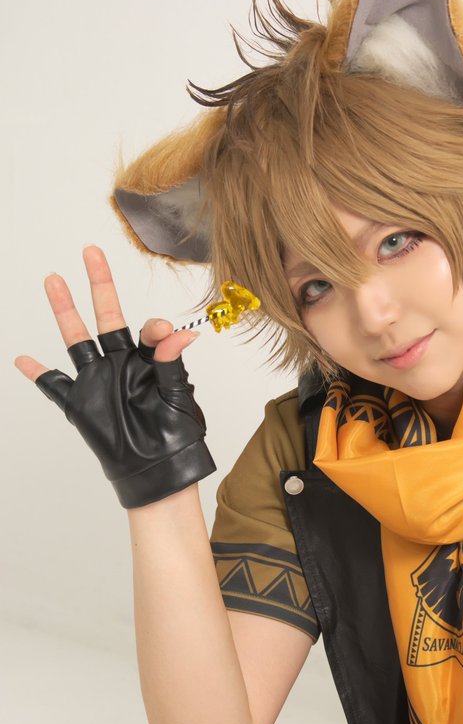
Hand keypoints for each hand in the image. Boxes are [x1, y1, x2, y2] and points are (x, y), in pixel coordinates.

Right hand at [15, 246, 214, 508]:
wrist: (157, 472)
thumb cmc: (175, 436)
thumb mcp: (178, 397)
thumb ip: (171, 363)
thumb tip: (178, 332)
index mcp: (149, 362)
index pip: (147, 331)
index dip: (153, 329)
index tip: (156, 332)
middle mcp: (122, 365)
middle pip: (106, 316)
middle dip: (99, 284)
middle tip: (91, 251)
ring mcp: (99, 381)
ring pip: (76, 340)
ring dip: (65, 311)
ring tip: (54, 280)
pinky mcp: (80, 404)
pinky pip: (53, 385)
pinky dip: (37, 373)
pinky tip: (23, 359)